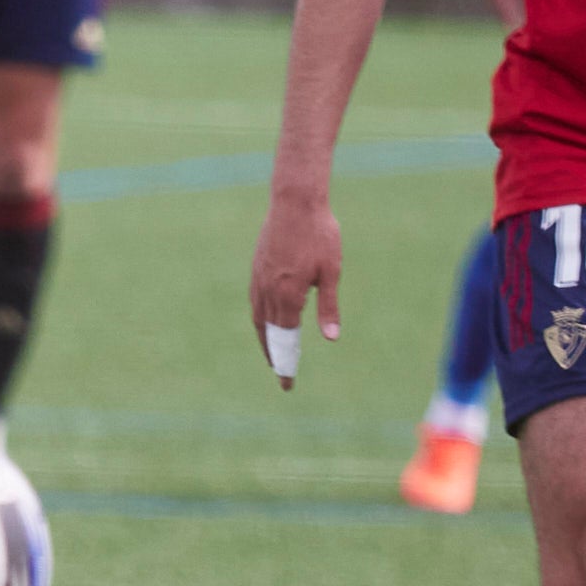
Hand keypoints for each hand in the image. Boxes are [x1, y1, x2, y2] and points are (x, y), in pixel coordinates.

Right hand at [247, 191, 343, 385]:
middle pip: (268, 333)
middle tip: (281, 373)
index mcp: (288, 295)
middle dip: (274, 356)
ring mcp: (259, 280)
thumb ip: (329, 307)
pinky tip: (264, 321)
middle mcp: (268, 292)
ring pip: (257, 319)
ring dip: (264, 339)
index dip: (287, 362)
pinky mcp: (256, 269)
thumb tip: (331, 338)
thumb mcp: (331, 272)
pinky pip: (254, 302)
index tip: (287, 383)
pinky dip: (259, 319)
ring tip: (272, 353)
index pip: (285, 339)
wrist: (295, 202)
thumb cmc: (320, 235)